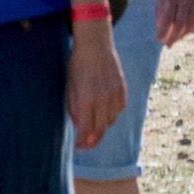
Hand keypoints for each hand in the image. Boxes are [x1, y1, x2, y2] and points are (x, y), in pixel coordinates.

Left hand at [65, 25, 129, 148]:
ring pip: (111, 121)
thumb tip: (80, 128)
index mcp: (86, 100)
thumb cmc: (78, 66)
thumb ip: (74, 110)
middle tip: (86, 145)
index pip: (85, 130)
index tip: (78, 148)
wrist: (95, 44)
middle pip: (100, 130)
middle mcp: (102, 99)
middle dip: (92, 140)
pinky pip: (119, 110)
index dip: (82, 143)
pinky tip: (104, 113)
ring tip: (94, 126)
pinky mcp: (122, 90)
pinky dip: (112, 115)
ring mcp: (114, 94)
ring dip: (102, 127)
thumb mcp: (70, 88)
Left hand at [155, 0, 193, 49]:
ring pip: (192, 23)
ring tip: (176, 38)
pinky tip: (187, 31)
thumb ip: (161, 9)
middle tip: (168, 44)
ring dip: (183, 34)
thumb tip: (160, 28)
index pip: (168, 17)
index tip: (158, 39)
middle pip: (181, 23)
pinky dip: (193, 28)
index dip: (163, 30)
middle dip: (173, 36)